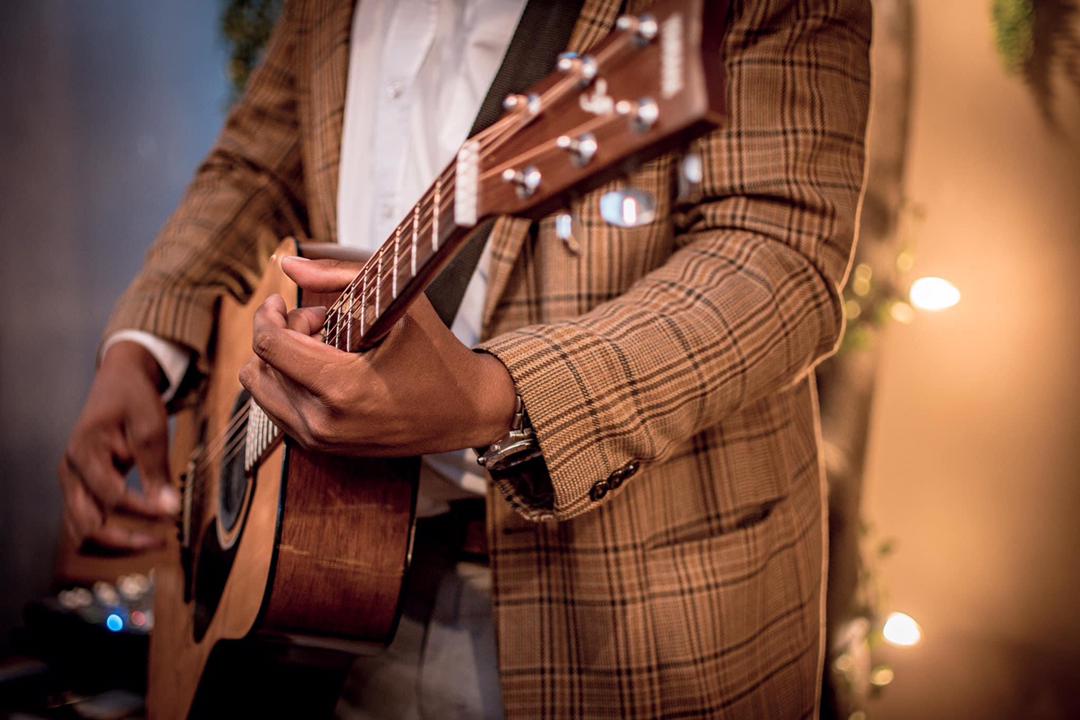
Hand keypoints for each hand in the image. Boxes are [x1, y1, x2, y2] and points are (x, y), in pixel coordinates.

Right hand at [59, 341, 179, 551]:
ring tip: (154, 542)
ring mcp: (72, 485)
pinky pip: (88, 526)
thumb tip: (170, 508)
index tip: (173, 515)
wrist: (118, 383)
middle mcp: (70, 473)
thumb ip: (156, 469)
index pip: (111, 497)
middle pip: (87, 527)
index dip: (143, 511)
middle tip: (162, 542)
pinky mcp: (81, 491)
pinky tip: (141, 534)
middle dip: (125, 541)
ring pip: (83, 534)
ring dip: (116, 545)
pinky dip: (111, 537)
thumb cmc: (134, 401)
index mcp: (83, 452)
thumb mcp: (151, 427)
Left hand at [238, 256, 516, 456]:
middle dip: (280, 335)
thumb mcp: (399, 303)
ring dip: (282, 361)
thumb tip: (287, 265)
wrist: (467, 411)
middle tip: (320, 322)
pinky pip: (279, 410)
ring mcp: (322, 441)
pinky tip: (326, 368)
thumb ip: (339, 276)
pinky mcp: (324, 449)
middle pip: (258, 368)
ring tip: (324, 345)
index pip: (269, 346)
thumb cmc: (438, 355)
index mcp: (342, 387)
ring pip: (263, 391)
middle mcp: (325, 422)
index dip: (268, 314)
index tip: (282, 300)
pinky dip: (290, 382)